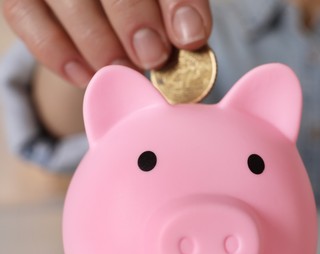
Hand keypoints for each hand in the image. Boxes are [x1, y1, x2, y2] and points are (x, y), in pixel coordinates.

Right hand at [2, 0, 211, 86]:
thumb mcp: (159, 2)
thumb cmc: (136, 5)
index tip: (190, 38)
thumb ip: (177, 10)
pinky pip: (24, 16)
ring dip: (97, 41)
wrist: (94, 6)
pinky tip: (84, 76)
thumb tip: (191, 36)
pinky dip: (55, 51)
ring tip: (122, 70)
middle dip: (132, 18)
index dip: (176, 0)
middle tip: (152, 57)